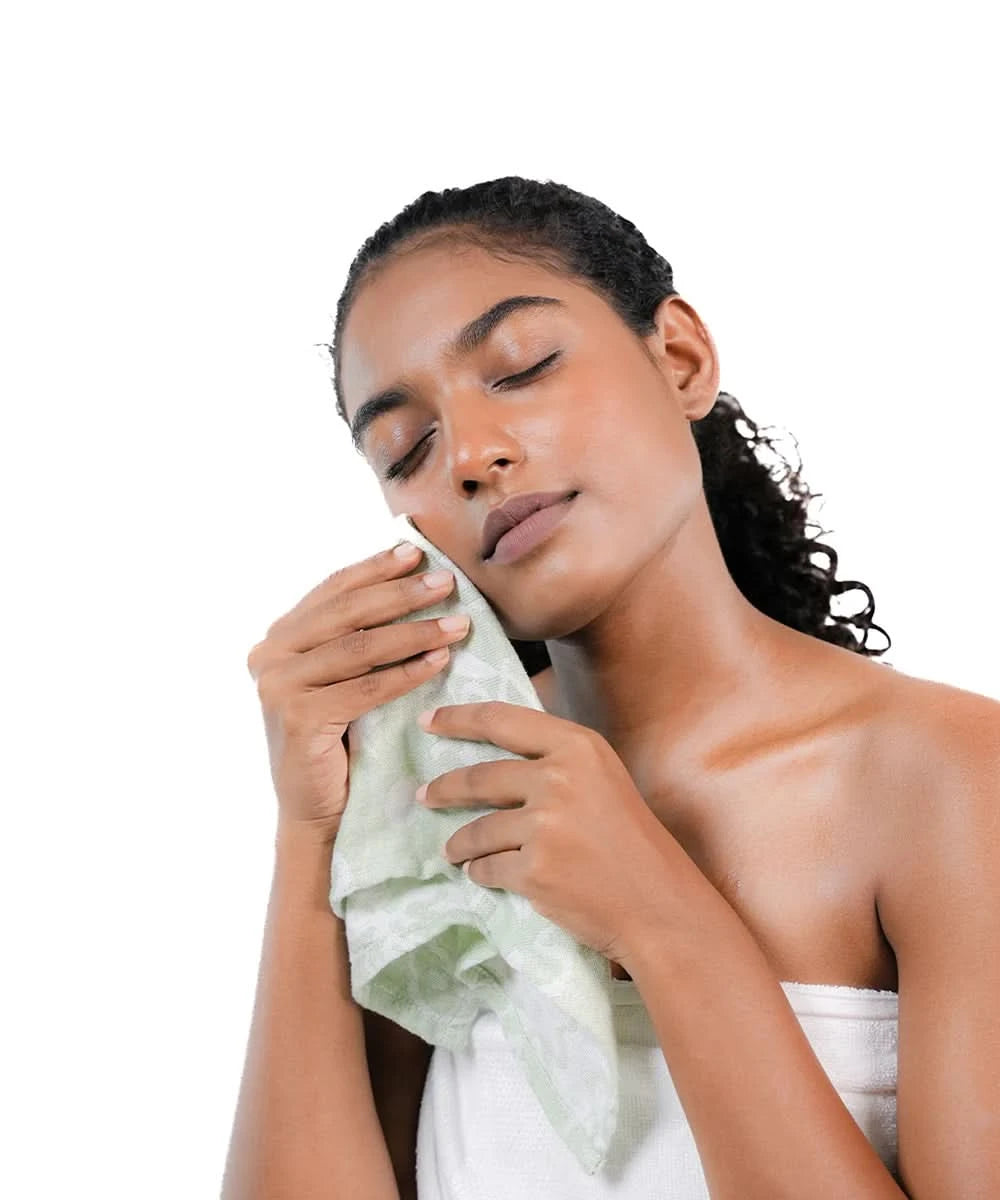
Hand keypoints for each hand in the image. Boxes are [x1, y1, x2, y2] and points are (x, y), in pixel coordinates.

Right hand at [245, 539, 471, 846]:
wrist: (318, 812)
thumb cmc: (341, 741)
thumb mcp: (343, 678)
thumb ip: (357, 636)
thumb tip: (413, 579)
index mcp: (277, 638)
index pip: (333, 591)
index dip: (376, 569)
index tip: (418, 552)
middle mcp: (268, 656)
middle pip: (347, 613)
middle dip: (401, 593)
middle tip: (446, 581)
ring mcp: (278, 687)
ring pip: (360, 648)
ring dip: (414, 631)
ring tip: (457, 622)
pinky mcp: (298, 718)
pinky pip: (366, 688)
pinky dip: (406, 673)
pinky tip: (440, 662)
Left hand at [415, 701, 686, 970]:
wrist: (658, 904)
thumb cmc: (632, 842)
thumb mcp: (603, 779)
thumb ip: (557, 762)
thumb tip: (497, 757)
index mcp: (578, 747)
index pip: (501, 720)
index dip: (458, 718)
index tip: (428, 721)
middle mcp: (559, 778)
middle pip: (480, 777)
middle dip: (444, 788)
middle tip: (425, 795)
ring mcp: (544, 825)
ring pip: (478, 830)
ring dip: (459, 843)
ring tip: (453, 850)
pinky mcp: (533, 870)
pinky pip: (487, 868)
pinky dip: (480, 873)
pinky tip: (482, 874)